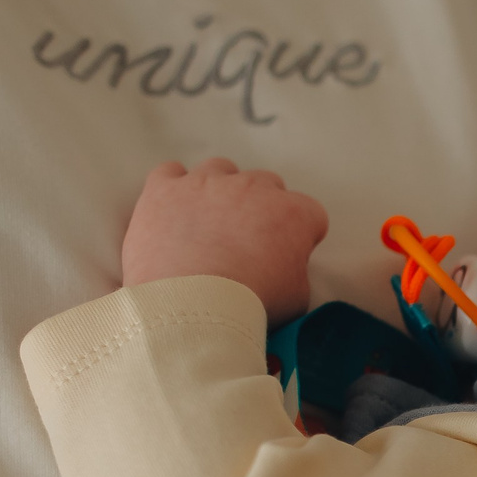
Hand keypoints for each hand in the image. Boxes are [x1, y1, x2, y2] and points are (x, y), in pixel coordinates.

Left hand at [121, 158, 326, 321]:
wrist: (191, 305)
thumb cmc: (248, 306)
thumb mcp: (296, 300)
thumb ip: (296, 273)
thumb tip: (285, 271)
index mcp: (293, 214)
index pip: (310, 214)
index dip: (301, 236)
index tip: (288, 255)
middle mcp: (252, 187)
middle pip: (266, 184)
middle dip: (261, 209)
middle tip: (248, 242)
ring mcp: (206, 183)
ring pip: (220, 169)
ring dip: (220, 189)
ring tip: (209, 221)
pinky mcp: (165, 188)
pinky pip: (171, 172)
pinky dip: (174, 188)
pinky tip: (174, 209)